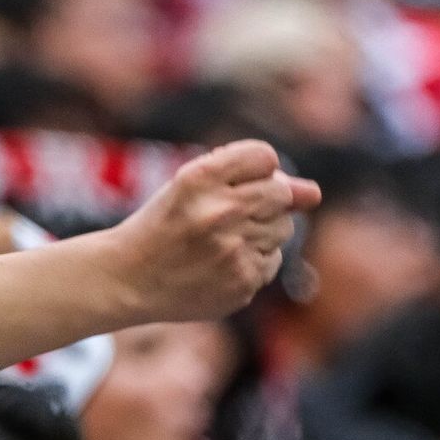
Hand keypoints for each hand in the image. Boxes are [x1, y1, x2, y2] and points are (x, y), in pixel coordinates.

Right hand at [106, 140, 321, 322]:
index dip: (254, 170)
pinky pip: (271, 262)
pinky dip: (251, 262)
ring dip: (259, 233)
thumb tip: (315, 194)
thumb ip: (254, 181)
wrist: (124, 279)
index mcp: (198, 178)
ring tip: (217, 244)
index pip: (264, 157)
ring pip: (282, 229)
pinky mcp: (241, 282)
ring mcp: (231, 250)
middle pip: (280, 193)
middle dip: (261, 203)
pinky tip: (218, 267)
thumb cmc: (162, 227)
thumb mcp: (193, 188)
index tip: (232, 184)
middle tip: (223, 219)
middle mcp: (218, 211)